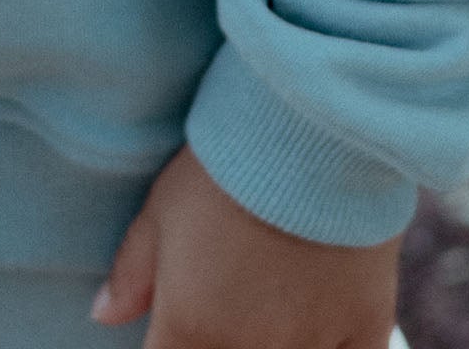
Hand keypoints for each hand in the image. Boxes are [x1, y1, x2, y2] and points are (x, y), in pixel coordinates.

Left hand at [93, 144, 401, 347]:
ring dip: (271, 345)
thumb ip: (132, 272)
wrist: (309, 139)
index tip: (175, 324)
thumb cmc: (223, 168)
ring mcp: (312, 348)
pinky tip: (320, 331)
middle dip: (217, 339)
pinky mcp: (366, 332)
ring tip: (267, 303)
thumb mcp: (160, 211)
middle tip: (225, 302)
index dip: (168, 344)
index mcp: (191, 332)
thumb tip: (102, 316)